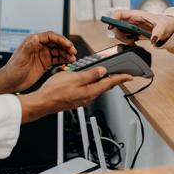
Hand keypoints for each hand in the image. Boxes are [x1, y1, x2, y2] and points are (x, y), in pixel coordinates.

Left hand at [0, 32, 76, 93]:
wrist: (10, 82)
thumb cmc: (12, 70)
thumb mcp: (21, 58)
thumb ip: (29, 47)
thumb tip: (36, 38)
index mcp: (32, 42)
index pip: (50, 37)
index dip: (60, 39)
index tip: (68, 45)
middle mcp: (38, 46)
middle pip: (56, 43)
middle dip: (66, 46)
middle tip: (73, 52)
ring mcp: (42, 54)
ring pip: (58, 51)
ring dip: (66, 53)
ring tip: (73, 58)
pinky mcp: (44, 63)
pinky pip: (57, 59)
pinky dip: (64, 60)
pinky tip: (69, 62)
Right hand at [18, 67, 132, 122]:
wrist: (43, 102)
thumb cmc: (55, 91)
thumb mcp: (74, 77)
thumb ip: (90, 75)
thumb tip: (102, 71)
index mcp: (90, 91)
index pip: (110, 83)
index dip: (121, 78)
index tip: (129, 76)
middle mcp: (88, 97)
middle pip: (105, 86)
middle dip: (114, 80)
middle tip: (121, 74)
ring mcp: (82, 99)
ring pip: (97, 88)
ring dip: (102, 81)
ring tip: (106, 74)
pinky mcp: (76, 99)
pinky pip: (89, 90)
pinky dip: (93, 84)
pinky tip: (89, 80)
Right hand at [108, 9, 173, 46]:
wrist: (168, 28)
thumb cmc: (165, 23)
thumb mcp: (163, 26)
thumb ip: (158, 32)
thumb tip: (153, 40)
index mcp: (136, 14)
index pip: (119, 13)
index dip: (112, 19)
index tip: (111, 27)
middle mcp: (132, 20)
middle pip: (116, 25)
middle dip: (119, 34)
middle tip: (129, 39)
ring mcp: (131, 26)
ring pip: (119, 33)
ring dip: (124, 39)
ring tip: (134, 42)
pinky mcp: (133, 33)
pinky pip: (125, 38)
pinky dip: (128, 42)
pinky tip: (135, 44)